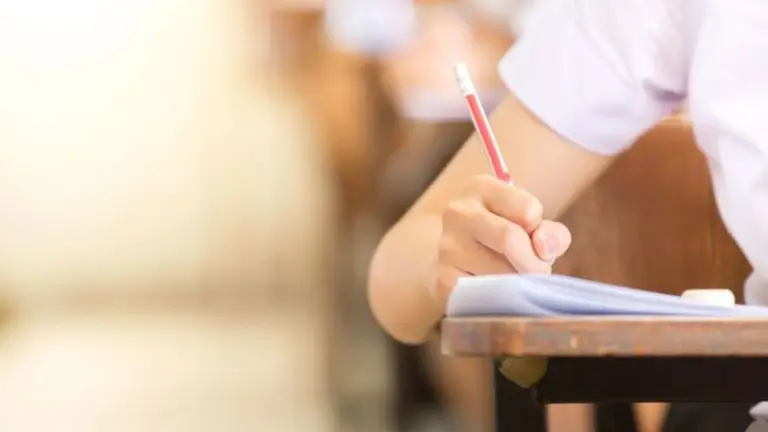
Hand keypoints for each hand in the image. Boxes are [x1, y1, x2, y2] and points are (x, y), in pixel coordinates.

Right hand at [432, 174, 571, 387]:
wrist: (459, 261)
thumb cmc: (505, 240)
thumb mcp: (533, 227)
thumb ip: (552, 234)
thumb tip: (543, 248)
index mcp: (481, 187)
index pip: (528, 210)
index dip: (539, 231)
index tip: (532, 239)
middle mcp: (458, 211)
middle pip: (510, 239)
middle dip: (534, 263)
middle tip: (535, 273)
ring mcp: (447, 247)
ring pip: (499, 272)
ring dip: (519, 286)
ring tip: (513, 282)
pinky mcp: (443, 280)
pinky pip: (485, 296)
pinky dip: (501, 301)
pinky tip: (496, 294)